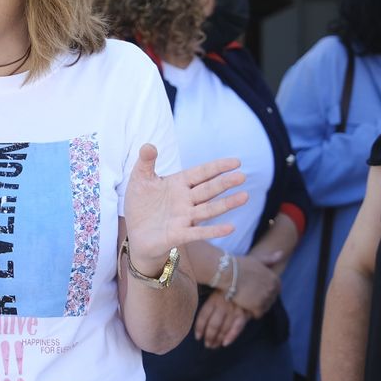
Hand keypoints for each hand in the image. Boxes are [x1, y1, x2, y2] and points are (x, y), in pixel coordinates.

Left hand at [122, 147, 246, 271]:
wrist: (136, 234)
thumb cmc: (140, 205)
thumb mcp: (139, 180)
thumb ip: (145, 162)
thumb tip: (149, 145)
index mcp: (179, 184)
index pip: (201, 173)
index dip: (217, 167)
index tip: (236, 161)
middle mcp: (186, 200)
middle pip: (208, 190)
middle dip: (225, 183)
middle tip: (242, 176)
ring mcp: (184, 218)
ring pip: (209, 209)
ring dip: (226, 204)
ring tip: (244, 196)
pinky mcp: (179, 234)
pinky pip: (199, 233)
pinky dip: (214, 231)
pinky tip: (230, 228)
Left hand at [194, 293, 248, 348]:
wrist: (251, 282)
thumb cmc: (232, 289)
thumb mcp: (219, 291)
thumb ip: (212, 303)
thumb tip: (202, 317)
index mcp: (214, 299)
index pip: (203, 315)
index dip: (199, 327)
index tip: (197, 337)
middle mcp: (223, 304)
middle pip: (213, 324)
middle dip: (209, 337)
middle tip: (207, 344)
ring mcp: (234, 309)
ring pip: (223, 328)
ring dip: (218, 339)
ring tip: (214, 346)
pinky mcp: (244, 313)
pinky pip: (237, 327)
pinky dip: (231, 336)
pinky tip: (225, 344)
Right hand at [230, 251, 284, 317]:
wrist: (228, 272)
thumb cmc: (240, 265)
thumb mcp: (257, 259)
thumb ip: (270, 259)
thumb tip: (281, 254)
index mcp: (275, 279)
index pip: (276, 291)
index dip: (267, 292)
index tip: (257, 291)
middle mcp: (273, 289)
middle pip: (271, 300)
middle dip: (262, 300)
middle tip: (251, 298)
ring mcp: (266, 298)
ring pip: (265, 308)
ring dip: (257, 307)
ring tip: (248, 303)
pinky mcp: (257, 306)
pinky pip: (258, 314)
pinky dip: (252, 313)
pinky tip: (245, 308)